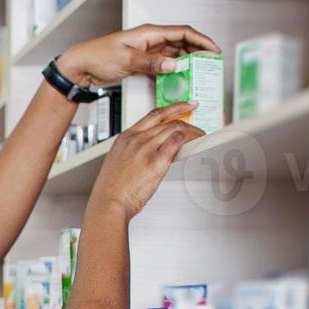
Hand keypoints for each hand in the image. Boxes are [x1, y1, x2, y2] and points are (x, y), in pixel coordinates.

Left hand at [57, 24, 220, 87]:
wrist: (81, 66)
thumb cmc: (97, 57)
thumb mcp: (126, 60)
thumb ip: (151, 62)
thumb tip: (174, 64)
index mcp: (149, 33)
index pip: (183, 32)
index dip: (201, 40)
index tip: (214, 50)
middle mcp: (150, 40)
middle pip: (182, 42)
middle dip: (198, 52)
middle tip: (210, 65)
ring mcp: (146, 51)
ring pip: (173, 54)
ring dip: (186, 62)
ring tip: (198, 73)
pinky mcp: (141, 62)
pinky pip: (162, 65)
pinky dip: (172, 71)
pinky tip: (178, 79)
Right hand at [88, 102, 203, 219]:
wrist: (109, 203)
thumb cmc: (111, 189)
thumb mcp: (118, 161)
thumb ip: (134, 151)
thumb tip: (152, 150)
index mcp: (125, 138)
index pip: (153, 115)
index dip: (172, 108)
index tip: (183, 106)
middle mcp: (136, 139)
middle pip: (167, 121)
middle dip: (186, 120)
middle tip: (196, 124)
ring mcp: (146, 149)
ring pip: (174, 129)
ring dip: (191, 131)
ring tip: (199, 136)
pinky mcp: (156, 161)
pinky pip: (177, 142)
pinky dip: (189, 140)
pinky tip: (194, 142)